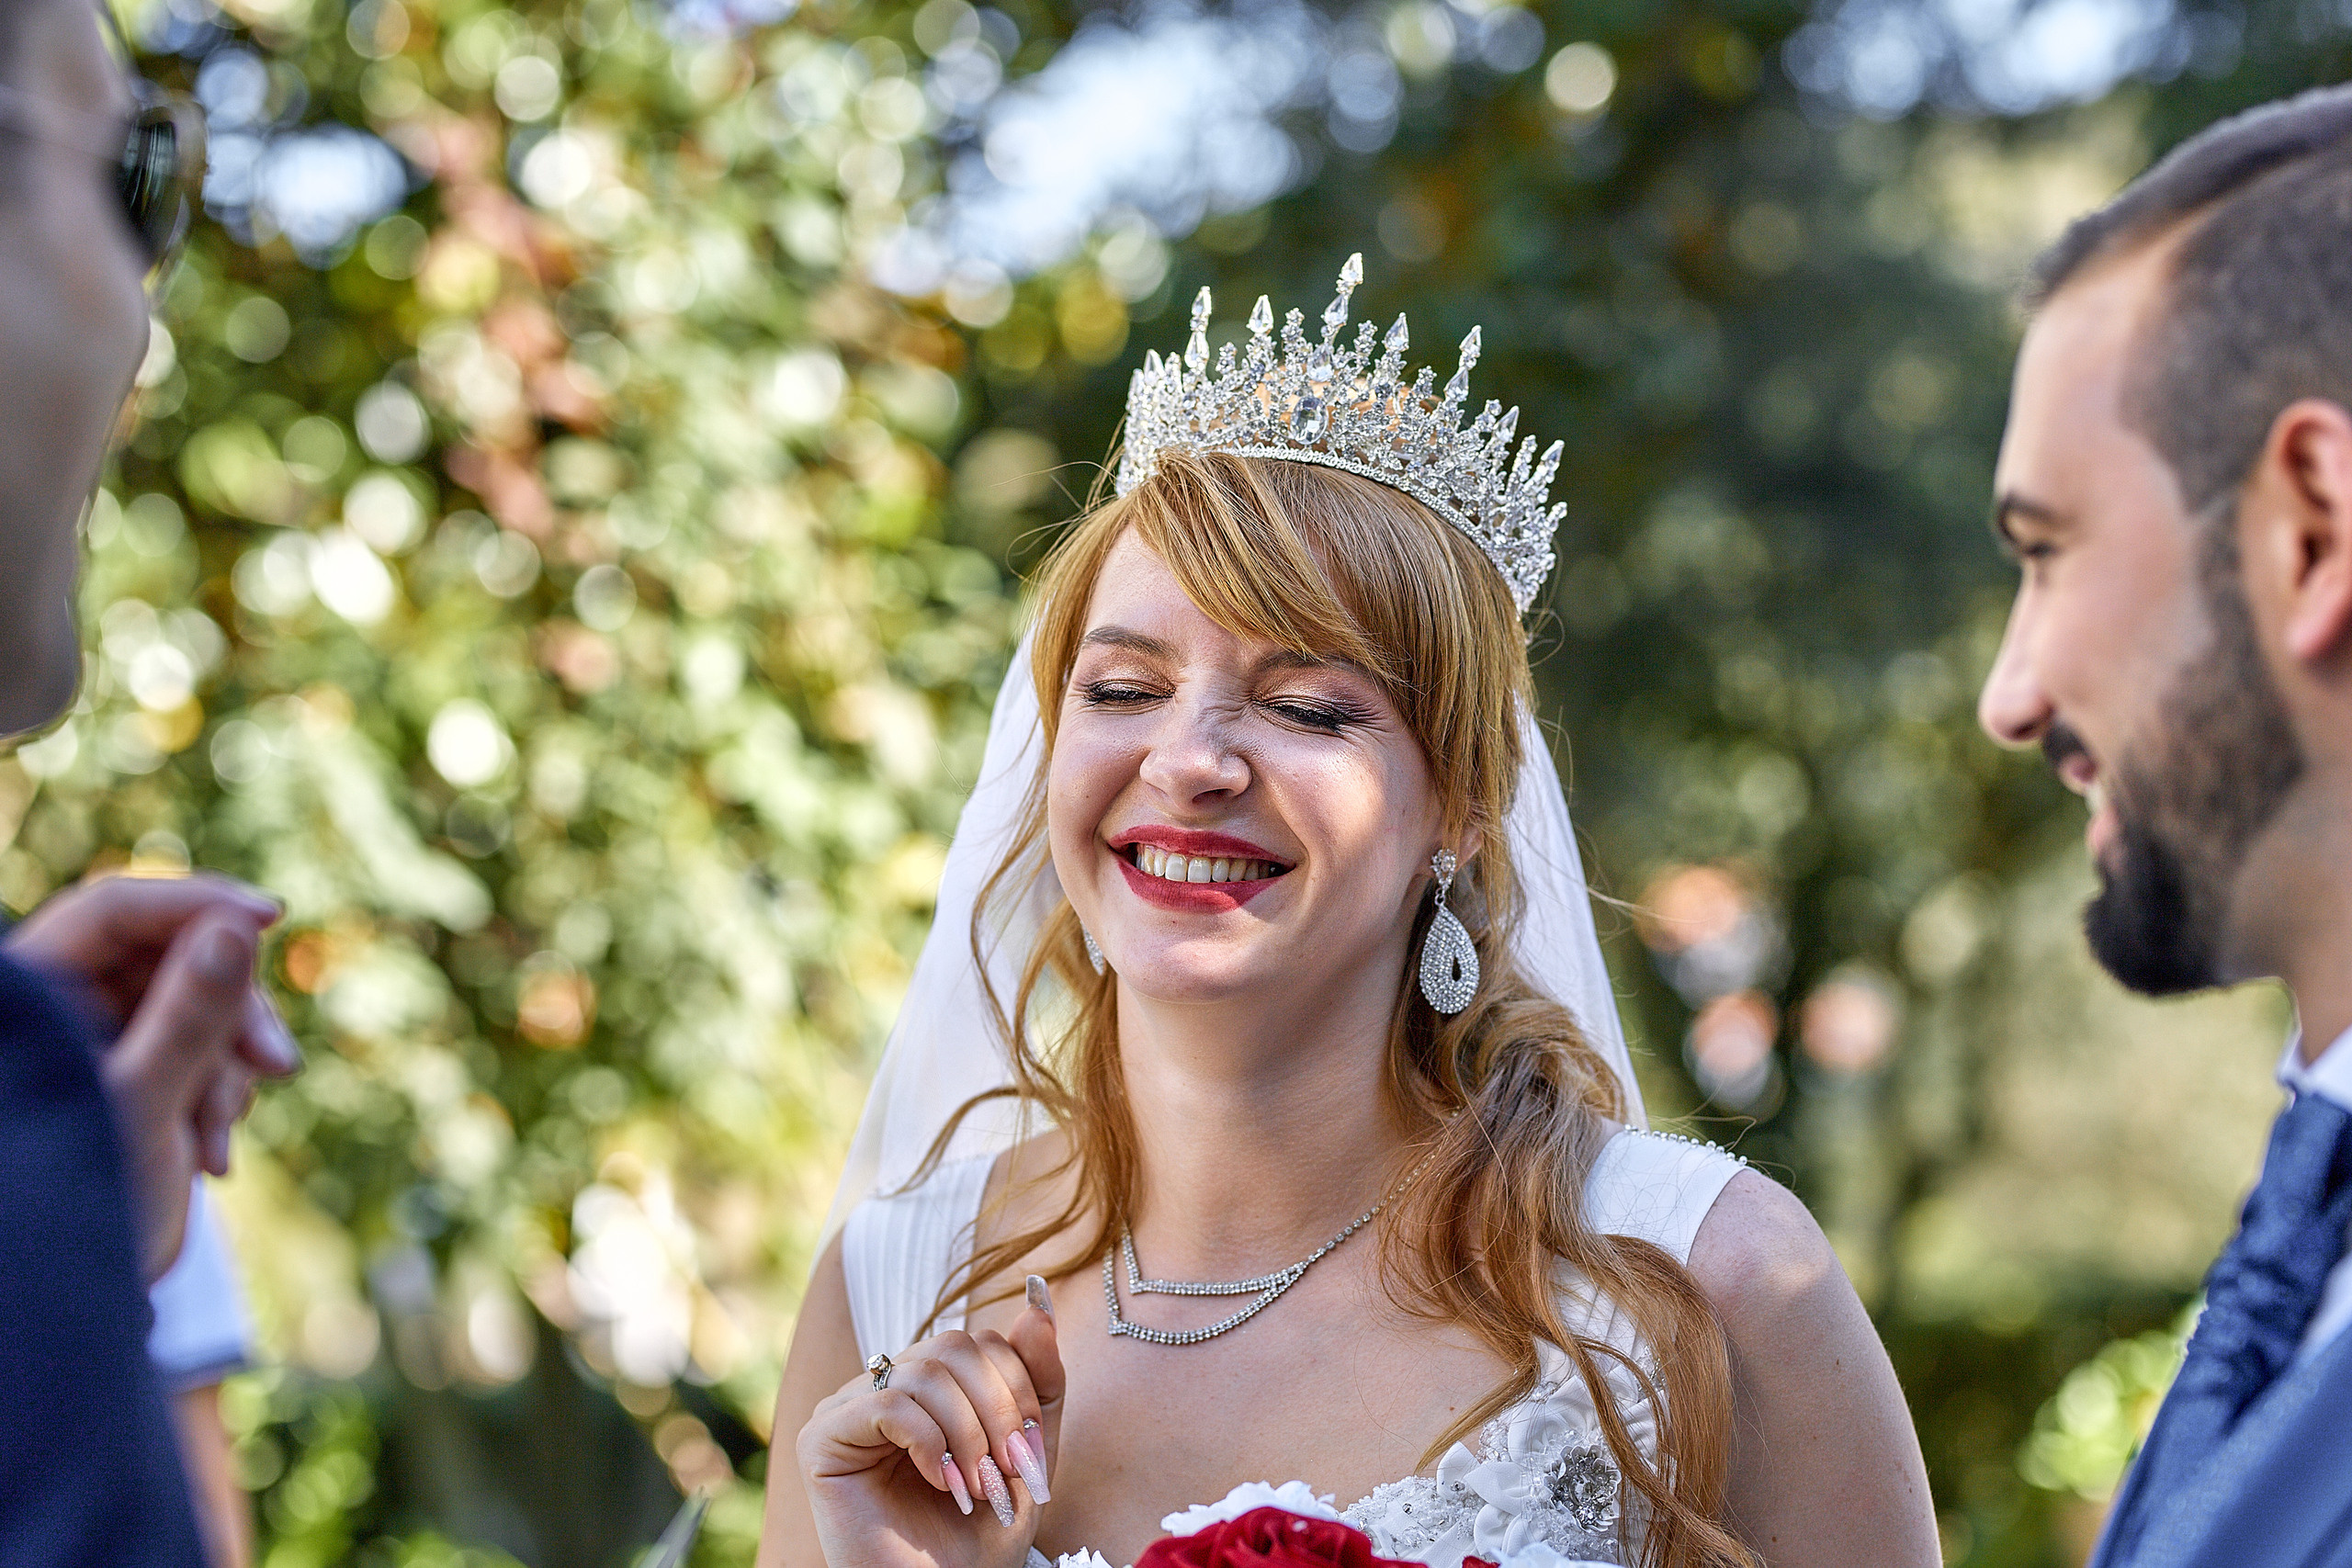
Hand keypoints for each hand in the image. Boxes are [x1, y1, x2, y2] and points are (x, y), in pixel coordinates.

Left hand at [6, 874, 296, 1281]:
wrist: (69, 1308)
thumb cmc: (74, 1208)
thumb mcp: (141, 1105)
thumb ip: (189, 1012)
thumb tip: (239, 926)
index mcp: (29, 998)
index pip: (116, 909)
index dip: (195, 903)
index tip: (271, 917)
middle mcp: (56, 1011)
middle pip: (169, 956)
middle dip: (230, 1011)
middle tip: (278, 1065)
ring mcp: (96, 1045)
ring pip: (195, 1004)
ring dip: (228, 1065)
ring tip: (220, 1137)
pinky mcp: (132, 1078)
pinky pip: (198, 1050)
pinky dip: (218, 1094)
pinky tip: (214, 1153)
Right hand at [798, 1276, 1064, 1567]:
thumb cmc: (979, 1535)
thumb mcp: (1026, 1452)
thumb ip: (1037, 1382)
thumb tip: (1036, 1301)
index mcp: (929, 1386)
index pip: (979, 1341)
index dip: (1018, 1390)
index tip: (1032, 1456)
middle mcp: (884, 1387)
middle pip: (954, 1347)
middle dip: (997, 1410)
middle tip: (1009, 1473)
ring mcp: (848, 1408)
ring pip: (925, 1374)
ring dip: (969, 1435)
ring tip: (976, 1488)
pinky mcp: (821, 1438)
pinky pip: (888, 1405)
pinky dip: (930, 1444)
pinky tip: (942, 1484)